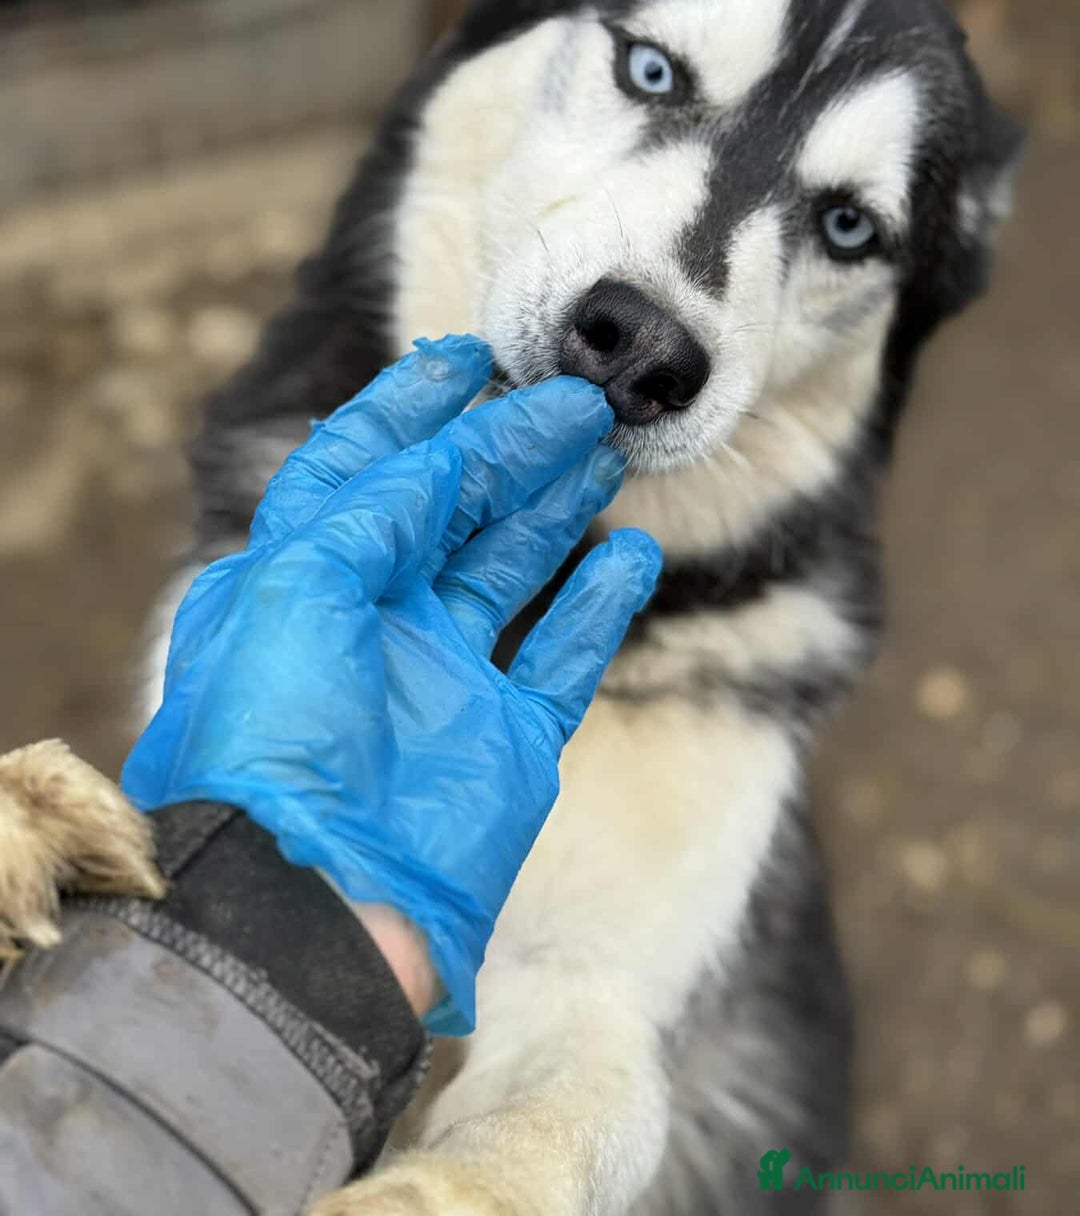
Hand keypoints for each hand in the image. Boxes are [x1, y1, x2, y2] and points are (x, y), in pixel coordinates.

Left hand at [122, 336, 660, 1032]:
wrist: (313, 906)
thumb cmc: (276, 741)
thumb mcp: (297, 587)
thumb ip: (374, 507)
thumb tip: (445, 449)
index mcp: (301, 582)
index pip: (363, 470)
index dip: (413, 408)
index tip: (470, 356)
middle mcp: (372, 623)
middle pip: (451, 509)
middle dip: (508, 446)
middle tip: (573, 399)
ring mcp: (445, 684)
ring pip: (512, 567)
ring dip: (556, 505)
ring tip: (603, 449)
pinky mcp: (508, 745)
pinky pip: (564, 658)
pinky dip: (601, 605)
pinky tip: (633, 554)